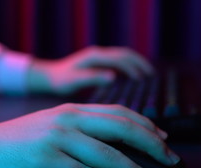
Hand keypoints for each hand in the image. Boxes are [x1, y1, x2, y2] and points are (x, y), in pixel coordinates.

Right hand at [0, 104, 179, 167]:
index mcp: (69, 111)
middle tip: (173, 161)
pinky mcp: (46, 161)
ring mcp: (56, 140)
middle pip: (121, 129)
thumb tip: (108, 145)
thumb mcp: (47, 128)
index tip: (164, 139)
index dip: (146, 125)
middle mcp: (67, 121)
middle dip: (152, 146)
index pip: (118, 113)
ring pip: (109, 155)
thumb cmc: (12, 144)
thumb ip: (76, 130)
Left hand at [27, 46, 153, 94]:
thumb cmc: (59, 80)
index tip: (145, 78)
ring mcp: (98, 57)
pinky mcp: (97, 63)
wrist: (48, 76)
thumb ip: (92, 78)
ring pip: (122, 57)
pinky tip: (133, 78)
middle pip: (125, 54)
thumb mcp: (74, 81)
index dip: (134, 67)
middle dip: (139, 63)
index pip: (120, 58)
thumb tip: (113, 77)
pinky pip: (117, 62)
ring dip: (135, 64)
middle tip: (151, 75)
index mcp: (94, 57)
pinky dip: (128, 67)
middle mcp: (98, 54)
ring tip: (147, 76)